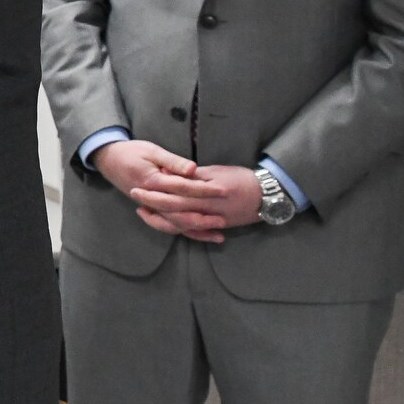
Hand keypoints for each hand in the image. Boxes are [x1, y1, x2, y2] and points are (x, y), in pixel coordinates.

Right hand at [93, 140, 256, 242]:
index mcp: (152, 181)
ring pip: (174, 224)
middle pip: (180, 212)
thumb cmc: (131, 152)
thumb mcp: (151, 150)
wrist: (108, 159)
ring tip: (217, 233)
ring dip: (196, 230)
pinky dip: (186, 232)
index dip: (204, 189)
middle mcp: (151, 198)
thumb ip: (173, 161)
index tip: (224, 190)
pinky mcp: (152, 210)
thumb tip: (193, 170)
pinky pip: (169, 225)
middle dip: (203, 216)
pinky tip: (202, 235)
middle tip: (224, 219)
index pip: (182, 188)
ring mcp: (151, 207)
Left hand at [128, 165, 262, 242]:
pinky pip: (195, 232)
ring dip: (161, 220)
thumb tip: (171, 173)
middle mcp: (205, 211)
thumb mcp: (217, 172)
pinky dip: (180, 229)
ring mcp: (210, 222)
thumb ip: (193, 175)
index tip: (138, 187)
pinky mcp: (216, 227)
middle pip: (173, 211)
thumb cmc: (241, 178)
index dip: (154, 193)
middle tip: (135, 199)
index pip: (173, 195)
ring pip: (180, 225)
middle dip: (152, 206)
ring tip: (145, 213)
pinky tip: (167, 225)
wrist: (268, 195)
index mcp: (204, 195)